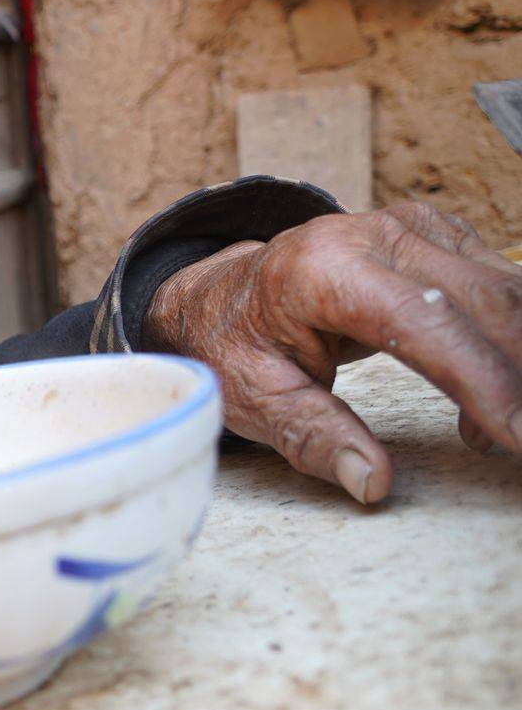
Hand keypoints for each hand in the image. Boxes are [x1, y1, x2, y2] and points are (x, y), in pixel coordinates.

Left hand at [143, 202, 520, 503]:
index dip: (482, 379)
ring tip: (502, 427)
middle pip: (481, 300)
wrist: (217, 295)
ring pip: (503, 288)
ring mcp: (406, 229)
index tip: (516, 433)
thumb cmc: (233, 344)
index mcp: (319, 271)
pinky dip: (508, 337)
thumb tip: (371, 480)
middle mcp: (370, 236)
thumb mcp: (253, 398)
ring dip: (516, 358)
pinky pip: (497, 282)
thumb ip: (313, 437)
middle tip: (518, 437)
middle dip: (516, 372)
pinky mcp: (432, 235)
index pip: (423, 321)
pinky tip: (494, 391)